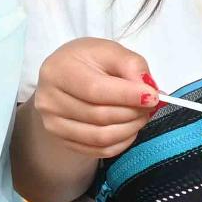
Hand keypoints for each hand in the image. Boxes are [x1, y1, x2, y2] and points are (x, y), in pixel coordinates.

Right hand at [32, 38, 154, 158]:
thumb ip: (131, 65)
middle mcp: (48, 100)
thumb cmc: (88, 61)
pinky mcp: (63, 141)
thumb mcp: (109, 51)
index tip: (152, 96)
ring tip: (141, 115)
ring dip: (130, 128)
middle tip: (151, 105)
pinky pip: (99, 151)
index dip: (127, 96)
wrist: (66, 78)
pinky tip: (129, 128)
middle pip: (99, 116)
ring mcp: (53, 124)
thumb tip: (147, 89)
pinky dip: (122, 142)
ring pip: (100, 137)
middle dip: (133, 113)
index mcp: (58, 70)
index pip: (95, 89)